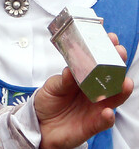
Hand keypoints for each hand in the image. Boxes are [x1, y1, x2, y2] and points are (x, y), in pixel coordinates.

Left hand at [35, 32, 133, 148]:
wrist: (40, 125)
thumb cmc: (48, 102)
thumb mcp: (52, 87)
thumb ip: (62, 81)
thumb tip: (70, 70)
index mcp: (84, 78)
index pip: (98, 63)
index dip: (105, 51)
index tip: (110, 38)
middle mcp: (94, 92)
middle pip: (112, 78)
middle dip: (118, 64)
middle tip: (120, 53)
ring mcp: (96, 108)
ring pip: (115, 99)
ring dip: (122, 91)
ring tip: (125, 82)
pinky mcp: (93, 124)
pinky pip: (104, 121)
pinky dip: (107, 117)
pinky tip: (108, 111)